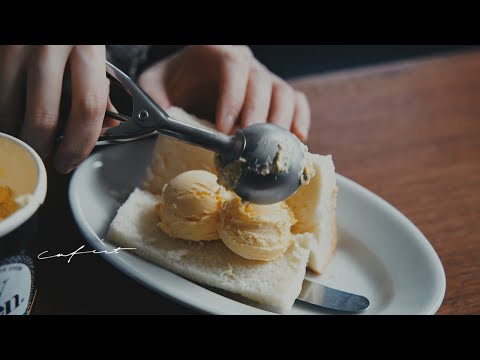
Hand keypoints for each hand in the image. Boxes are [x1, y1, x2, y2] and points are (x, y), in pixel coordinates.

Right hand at [0, 45, 110, 172]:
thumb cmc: (72, 29)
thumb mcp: (93, 47)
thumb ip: (97, 84)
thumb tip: (102, 126)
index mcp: (86, 46)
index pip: (88, 107)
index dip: (80, 142)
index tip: (70, 159)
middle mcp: (48, 45)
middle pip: (43, 116)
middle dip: (42, 147)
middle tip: (42, 158)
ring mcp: (14, 45)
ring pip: (8, 107)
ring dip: (14, 132)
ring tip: (22, 138)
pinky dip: (1, 110)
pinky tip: (9, 115)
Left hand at [138, 45, 310, 140]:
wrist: (191, 80)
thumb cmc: (176, 82)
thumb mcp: (155, 84)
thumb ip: (154, 97)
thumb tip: (163, 121)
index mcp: (217, 50)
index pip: (233, 66)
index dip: (233, 97)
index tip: (224, 128)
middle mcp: (246, 61)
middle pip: (262, 82)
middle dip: (256, 116)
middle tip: (248, 145)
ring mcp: (264, 77)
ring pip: (284, 93)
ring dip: (281, 122)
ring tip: (270, 148)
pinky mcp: (275, 94)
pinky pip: (297, 101)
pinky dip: (300, 120)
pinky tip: (295, 141)